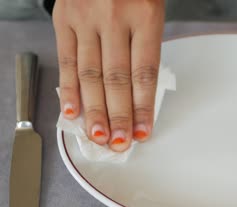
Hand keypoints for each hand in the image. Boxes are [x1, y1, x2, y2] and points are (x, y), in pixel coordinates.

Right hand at [53, 0, 164, 151]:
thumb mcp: (151, 12)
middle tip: (120, 143)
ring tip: (100, 136)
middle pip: (116, 79)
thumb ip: (144, 48)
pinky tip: (73, 112)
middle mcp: (114, 18)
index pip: (144, 73)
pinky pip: (66, 60)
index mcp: (145, 16)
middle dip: (118, 116)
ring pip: (90, 75)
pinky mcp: (64, 19)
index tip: (143, 132)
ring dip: (94, 110)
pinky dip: (69, 90)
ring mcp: (86, 18)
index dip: (143, 107)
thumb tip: (139, 96)